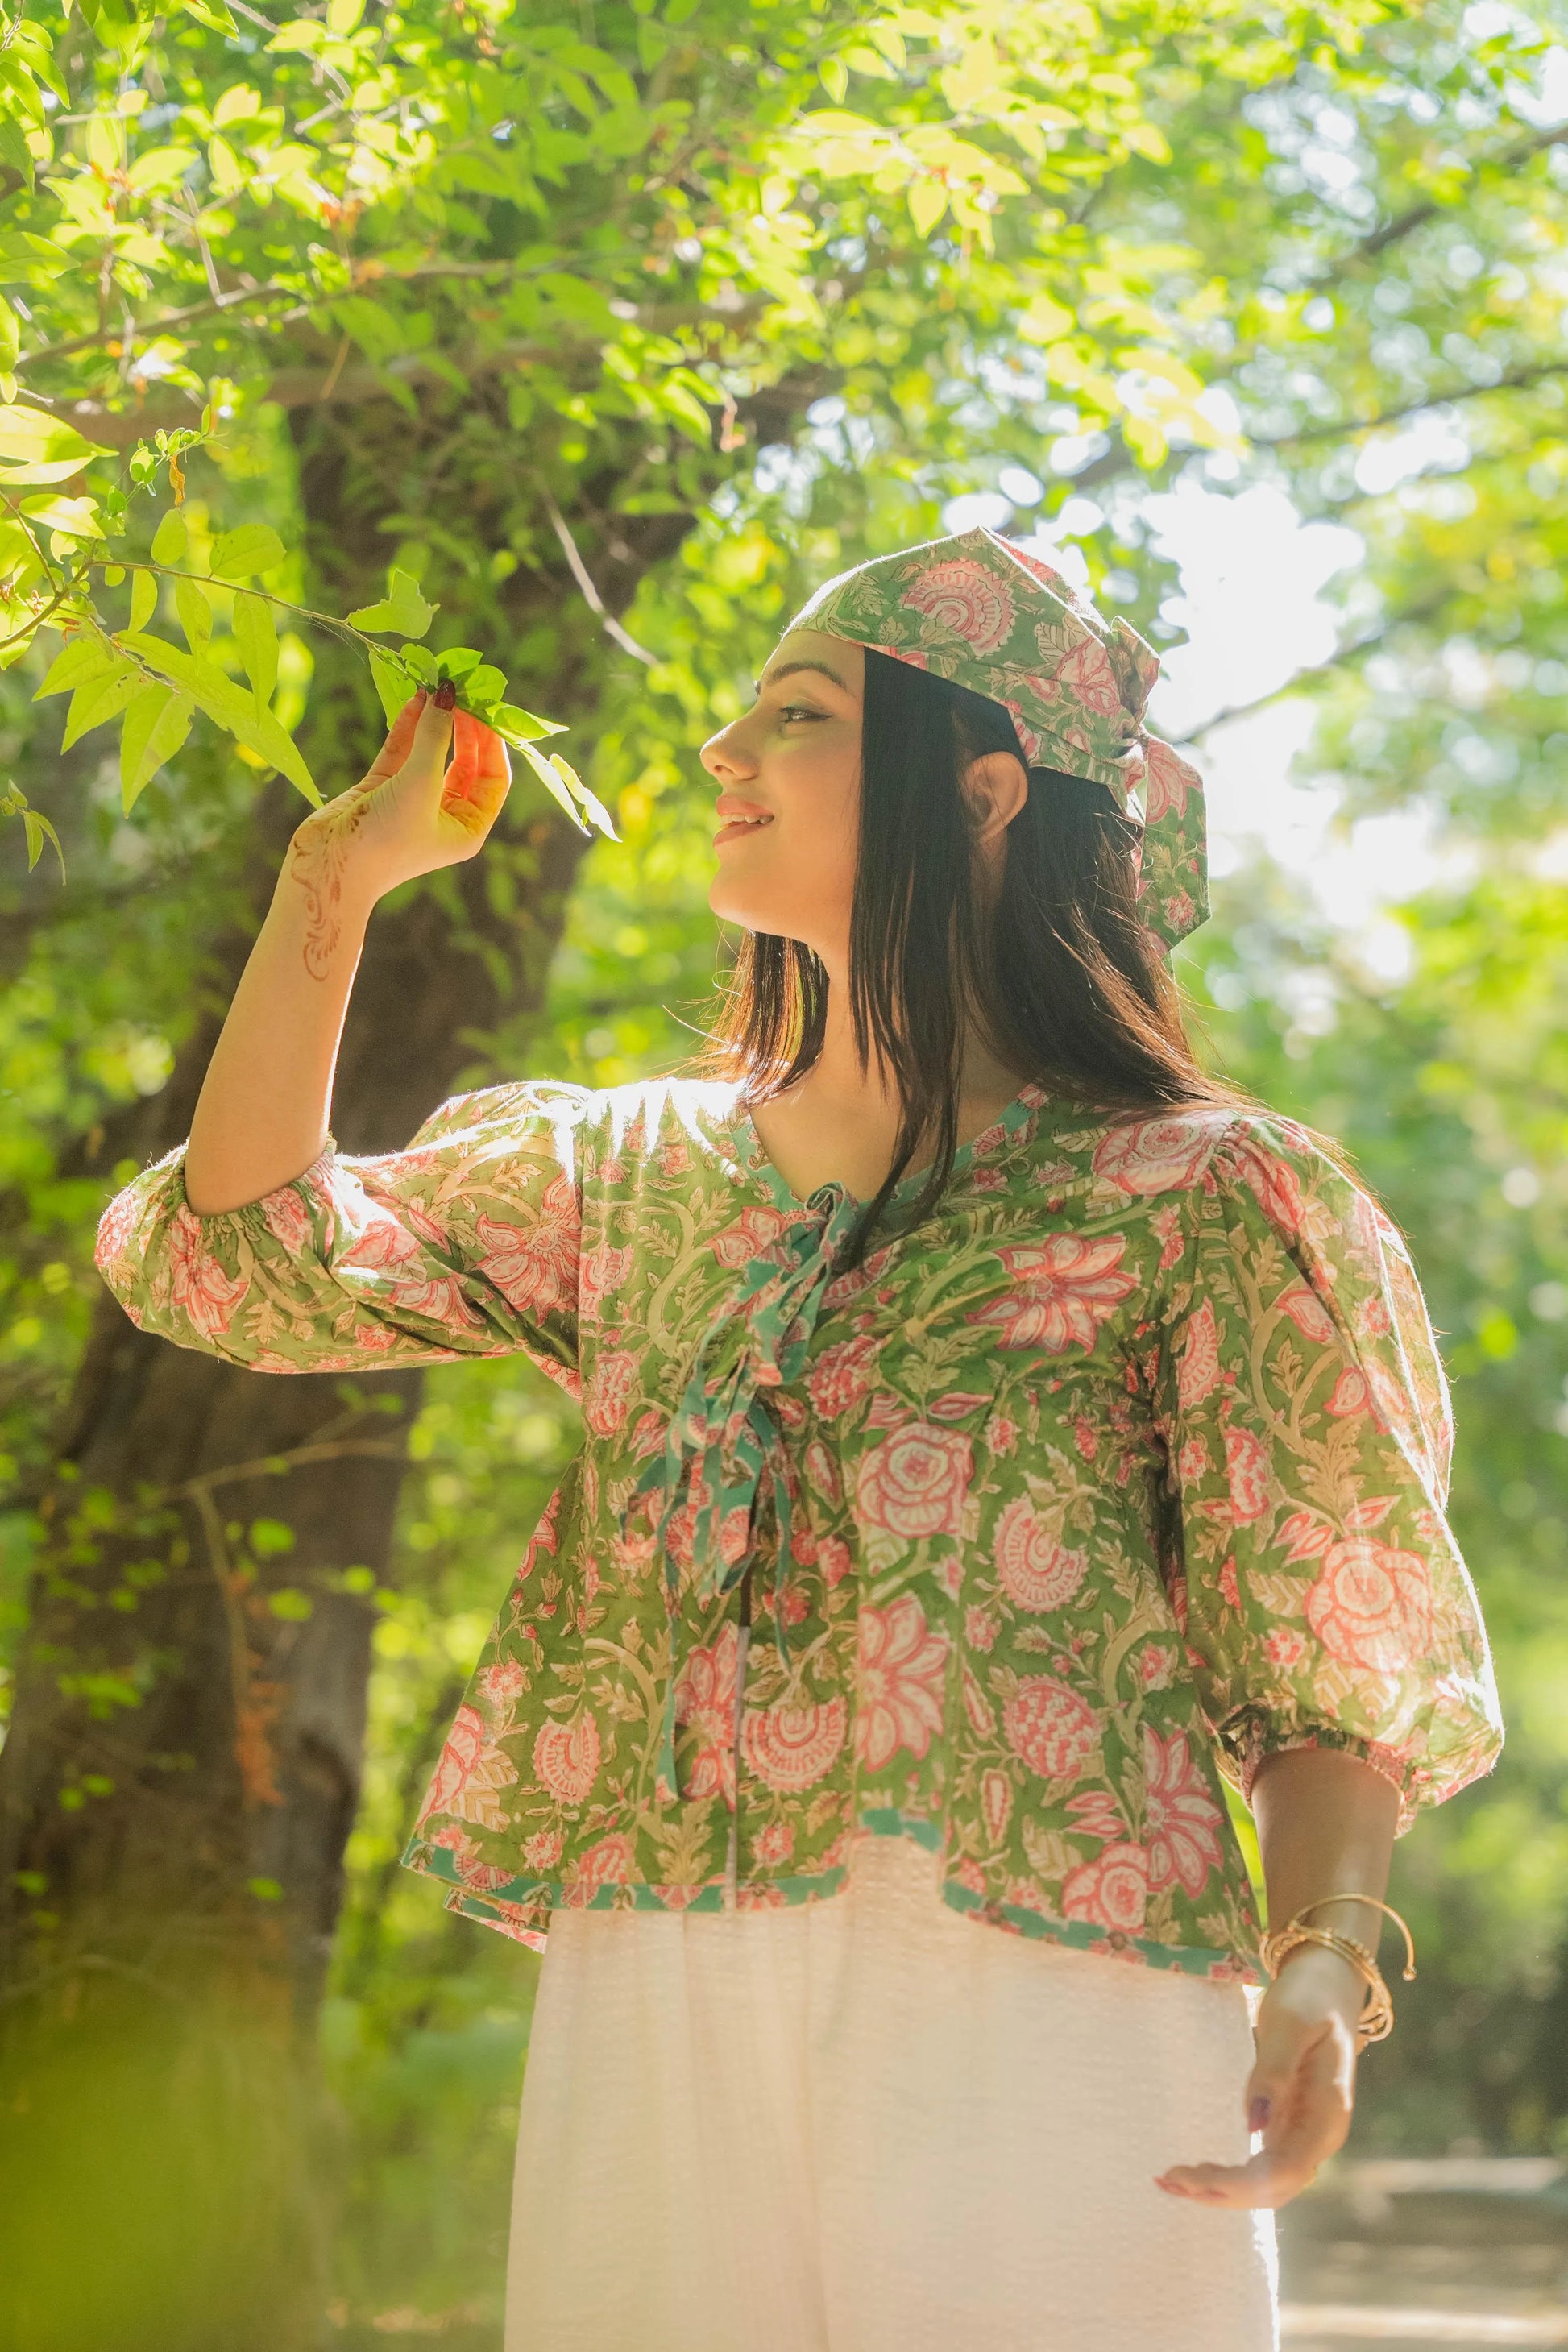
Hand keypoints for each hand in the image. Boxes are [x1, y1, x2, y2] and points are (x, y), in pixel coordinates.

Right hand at [285, 693, 510, 978]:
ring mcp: (413, 798)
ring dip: (435, 720)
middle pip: (466, 761)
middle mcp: (445, 814)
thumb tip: (446, 694)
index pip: (493, 777)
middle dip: (464, 726)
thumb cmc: (386, 837)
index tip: (484, 706)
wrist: (329, 866)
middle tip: (461, 690)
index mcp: (468, 827)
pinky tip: (414, 698)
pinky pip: (403, 750)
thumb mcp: (419, 784)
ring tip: (436, 684)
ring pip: (432, 751)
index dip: (493, 741)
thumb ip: (434, 738)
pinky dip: (408, 726)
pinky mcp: (382, 787)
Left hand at [1155, 1944, 1361, 2209]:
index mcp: (1328, 2114)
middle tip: (1168, 2180)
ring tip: (1171, 2182)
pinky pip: (1260, 2162)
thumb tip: (1253, 2126)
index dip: (1240, 2184)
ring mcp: (1304, 2132)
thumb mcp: (1290, 2024)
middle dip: (1223, 2193)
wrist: (1328, 1981)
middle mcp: (1319, 2135)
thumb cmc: (1310, 1996)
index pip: (1285, 2172)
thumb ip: (1274, 2072)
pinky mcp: (1288, 2123)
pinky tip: (1197, 2171)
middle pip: (1274, 2187)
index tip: (1193, 2175)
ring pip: (1267, 2182)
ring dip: (1222, 2190)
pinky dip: (1229, 2173)